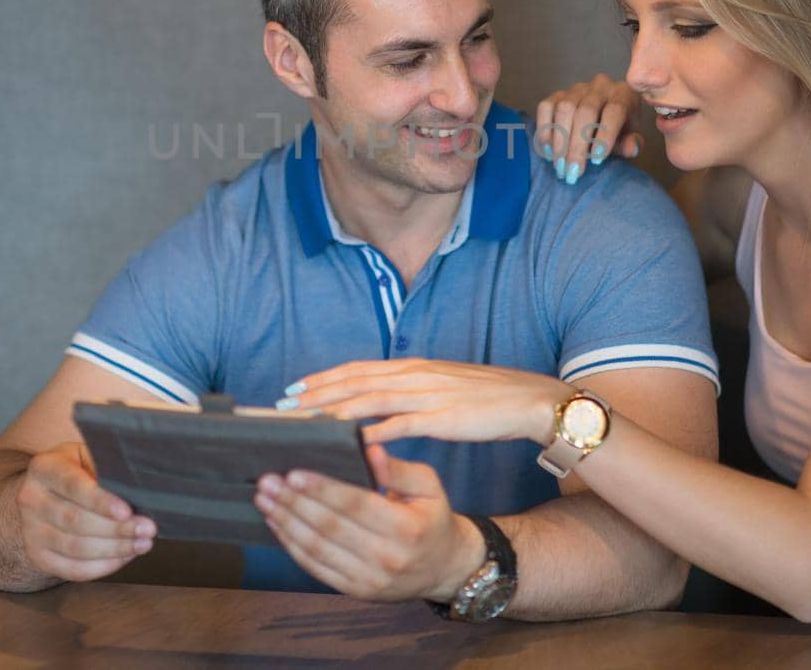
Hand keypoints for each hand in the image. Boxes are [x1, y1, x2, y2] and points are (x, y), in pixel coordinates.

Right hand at [14, 441, 155, 582]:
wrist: (48, 490)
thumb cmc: (79, 469)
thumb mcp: (88, 455)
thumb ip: (106, 466)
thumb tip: (139, 485)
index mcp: (43, 468)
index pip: (73, 486)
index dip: (100, 501)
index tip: (127, 511)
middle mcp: (30, 499)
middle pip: (75, 521)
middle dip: (116, 529)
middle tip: (147, 529)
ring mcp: (30, 531)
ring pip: (75, 548)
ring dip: (114, 549)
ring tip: (142, 544)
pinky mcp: (38, 556)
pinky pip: (72, 570)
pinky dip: (102, 566)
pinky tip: (124, 557)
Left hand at [254, 445, 484, 601]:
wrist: (444, 568)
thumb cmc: (432, 518)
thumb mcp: (428, 486)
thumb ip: (398, 468)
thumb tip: (367, 448)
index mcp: (407, 528)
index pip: (356, 505)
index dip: (322, 489)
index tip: (293, 472)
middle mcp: (387, 558)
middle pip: (329, 528)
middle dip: (293, 503)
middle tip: (267, 481)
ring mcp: (369, 579)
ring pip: (317, 549)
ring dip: (285, 522)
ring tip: (263, 499)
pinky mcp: (355, 591)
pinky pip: (316, 568)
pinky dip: (291, 545)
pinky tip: (277, 524)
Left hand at [286, 358, 568, 445]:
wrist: (529, 400)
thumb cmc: (484, 399)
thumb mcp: (440, 388)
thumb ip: (408, 392)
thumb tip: (376, 402)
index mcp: (412, 367)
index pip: (357, 368)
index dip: (322, 378)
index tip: (292, 389)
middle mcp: (414, 375)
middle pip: (354, 380)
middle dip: (315, 394)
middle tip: (282, 406)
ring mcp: (427, 394)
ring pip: (369, 398)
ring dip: (334, 410)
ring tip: (304, 423)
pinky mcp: (442, 416)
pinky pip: (400, 423)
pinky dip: (372, 431)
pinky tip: (351, 443)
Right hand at [534, 73, 645, 184]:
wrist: (602, 116)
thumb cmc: (619, 129)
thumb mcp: (629, 137)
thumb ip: (631, 143)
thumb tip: (632, 148)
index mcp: (623, 94)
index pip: (614, 110)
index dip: (605, 135)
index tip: (596, 160)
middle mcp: (600, 86)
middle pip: (585, 111)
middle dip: (577, 145)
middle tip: (572, 172)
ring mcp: (576, 88)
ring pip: (564, 109)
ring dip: (560, 141)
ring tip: (560, 166)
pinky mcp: (557, 94)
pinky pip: (546, 107)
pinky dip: (545, 130)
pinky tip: (548, 150)